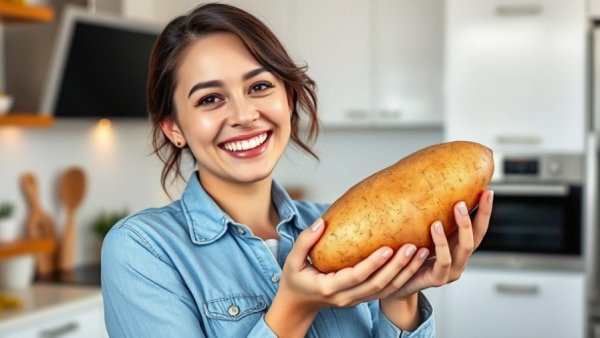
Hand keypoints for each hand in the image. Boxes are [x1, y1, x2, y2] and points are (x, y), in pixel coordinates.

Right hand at [265, 218, 428, 336]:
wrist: (299, 304)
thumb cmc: (295, 279)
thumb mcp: (292, 259)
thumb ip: (305, 241)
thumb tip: (321, 223)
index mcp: (328, 287)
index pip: (356, 276)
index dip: (373, 264)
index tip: (388, 248)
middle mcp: (345, 297)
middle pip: (377, 285)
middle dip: (397, 267)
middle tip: (413, 247)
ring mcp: (355, 300)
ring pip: (386, 290)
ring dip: (405, 273)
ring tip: (421, 252)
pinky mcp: (362, 299)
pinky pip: (386, 292)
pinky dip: (402, 279)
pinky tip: (414, 263)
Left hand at [382, 189, 493, 300]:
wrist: (395, 282)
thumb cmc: (409, 255)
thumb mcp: (421, 233)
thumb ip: (427, 216)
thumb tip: (422, 181)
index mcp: (458, 247)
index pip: (478, 228)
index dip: (485, 211)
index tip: (487, 191)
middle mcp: (459, 259)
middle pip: (476, 238)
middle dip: (476, 218)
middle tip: (464, 200)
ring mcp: (451, 271)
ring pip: (463, 249)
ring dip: (460, 229)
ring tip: (452, 211)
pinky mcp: (437, 279)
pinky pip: (442, 263)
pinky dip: (440, 247)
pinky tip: (433, 230)